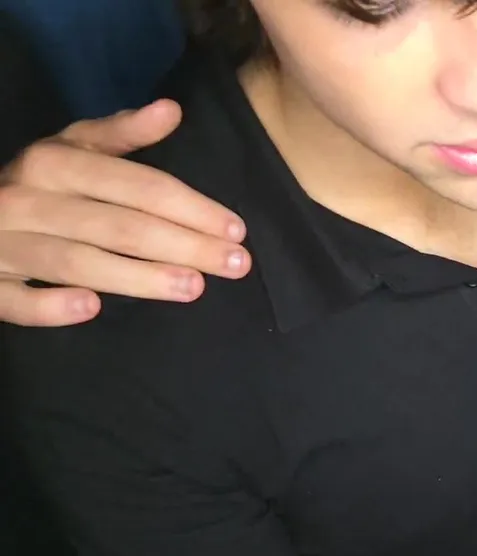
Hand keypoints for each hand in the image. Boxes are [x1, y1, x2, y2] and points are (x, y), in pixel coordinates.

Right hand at [0, 100, 248, 326]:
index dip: (190, 207)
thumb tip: (172, 109)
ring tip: (193, 288)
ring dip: (137, 277)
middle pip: (117, 226)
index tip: (236, 230)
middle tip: (235, 266)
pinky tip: (93, 308)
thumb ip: (121, 134)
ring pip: (75, 262)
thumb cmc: (38, 188)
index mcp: (52, 164)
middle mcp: (27, 201)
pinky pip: (15, 300)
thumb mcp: (72, 151)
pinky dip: (50, 305)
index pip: (136, 186)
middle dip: (182, 245)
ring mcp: (3, 244)